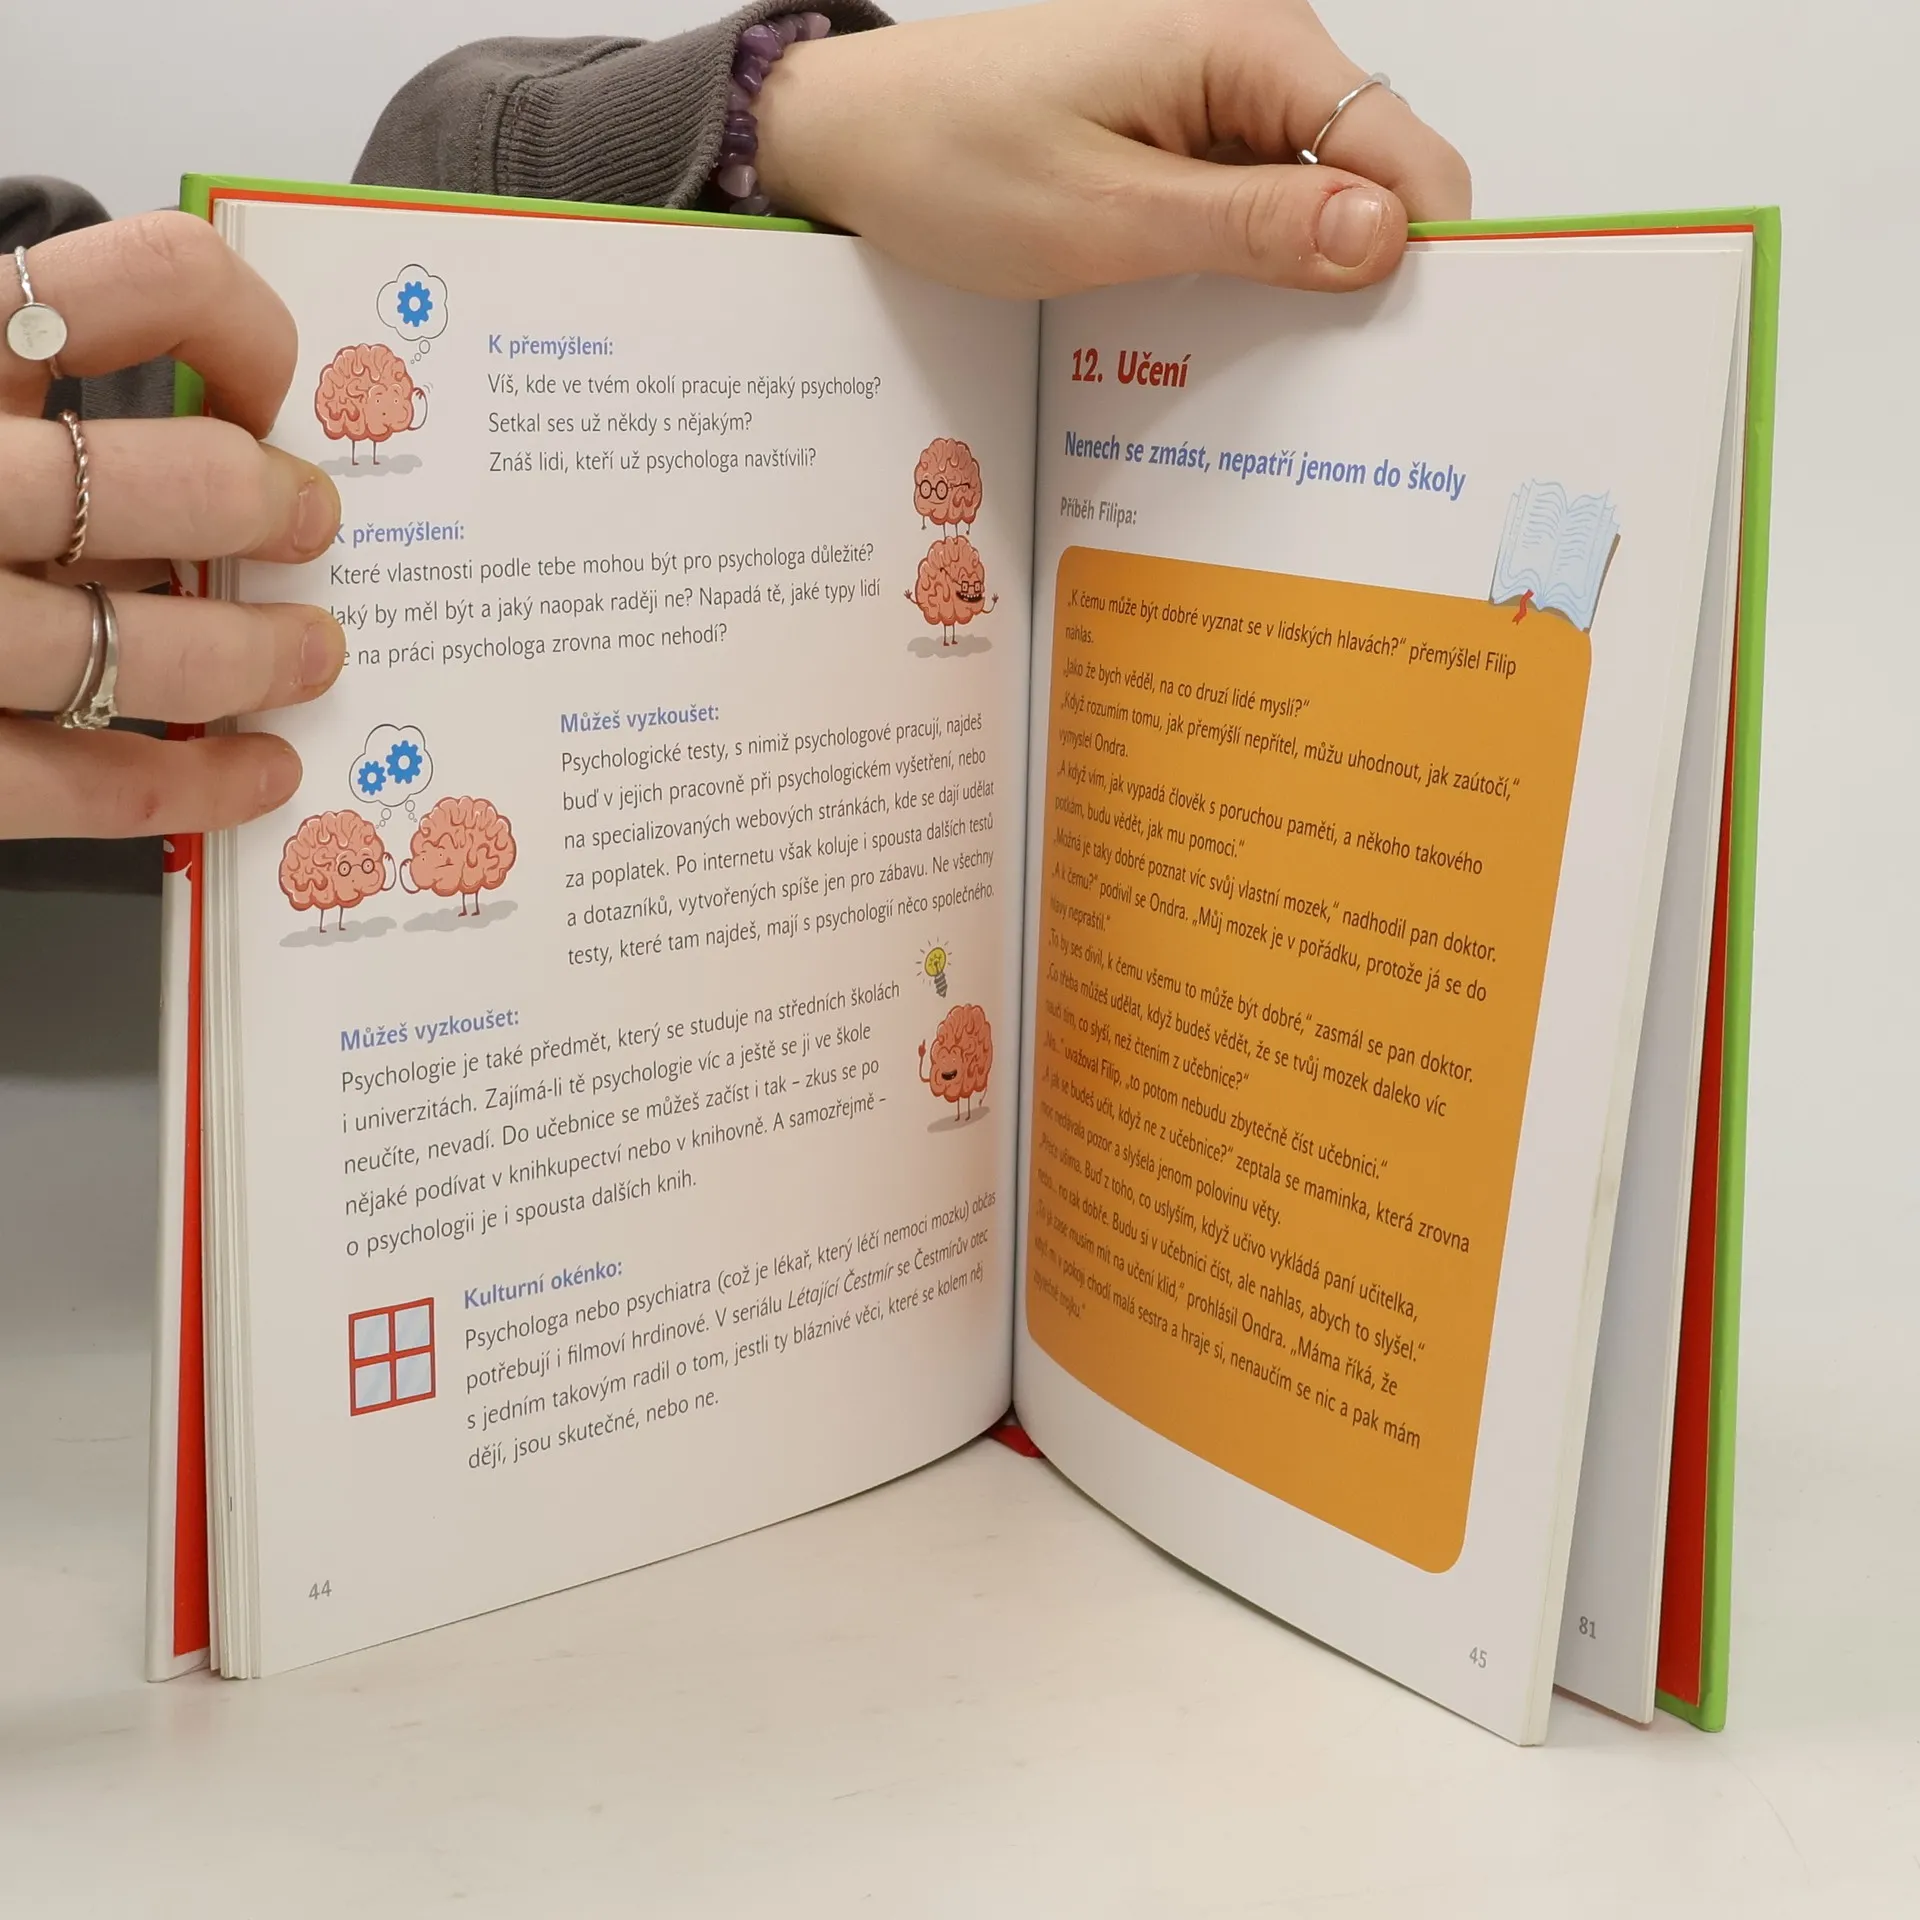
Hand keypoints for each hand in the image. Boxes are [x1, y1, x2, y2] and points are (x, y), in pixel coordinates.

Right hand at [1, 212, 344, 838]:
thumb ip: (33, 404)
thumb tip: (237, 458)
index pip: (146, 283)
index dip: (247, 334)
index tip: (268, 394)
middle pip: (158, 484)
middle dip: (267, 510)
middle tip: (309, 527)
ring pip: (133, 648)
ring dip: (253, 659)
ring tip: (307, 657)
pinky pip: (83, 780)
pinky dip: (195, 781)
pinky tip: (260, 770)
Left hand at [757, 0, 1469, 298]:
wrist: (850, 135)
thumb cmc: (951, 159)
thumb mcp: (1105, 216)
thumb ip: (1248, 230)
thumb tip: (1384, 240)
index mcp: (1247, 44)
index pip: (1400, 147)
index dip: (1427, 248)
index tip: (1421, 350)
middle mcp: (1251, 55)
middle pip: (1370, 174)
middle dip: (1367, 273)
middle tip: (1342, 391)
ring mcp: (1216, 97)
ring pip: (1313, 200)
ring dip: (1302, 281)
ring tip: (1279, 369)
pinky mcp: (1181, 137)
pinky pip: (1252, 207)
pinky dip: (1249, 268)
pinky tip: (1221, 326)